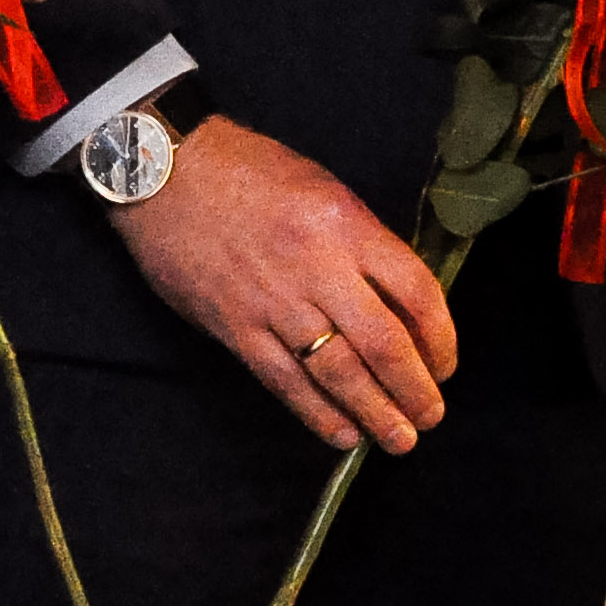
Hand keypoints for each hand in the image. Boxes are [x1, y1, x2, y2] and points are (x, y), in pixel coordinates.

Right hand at [107, 119, 454, 455]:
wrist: (160, 167)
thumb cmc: (244, 168)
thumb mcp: (317, 186)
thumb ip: (356, 240)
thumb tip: (393, 302)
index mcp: (343, 222)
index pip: (416, 291)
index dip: (441, 338)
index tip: (445, 364)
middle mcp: (315, 265)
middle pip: (384, 344)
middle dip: (416, 390)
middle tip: (431, 415)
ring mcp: (272, 300)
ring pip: (338, 373)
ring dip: (376, 413)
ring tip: (399, 438)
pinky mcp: (235, 325)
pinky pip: (285, 381)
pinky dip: (318, 414)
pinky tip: (342, 434)